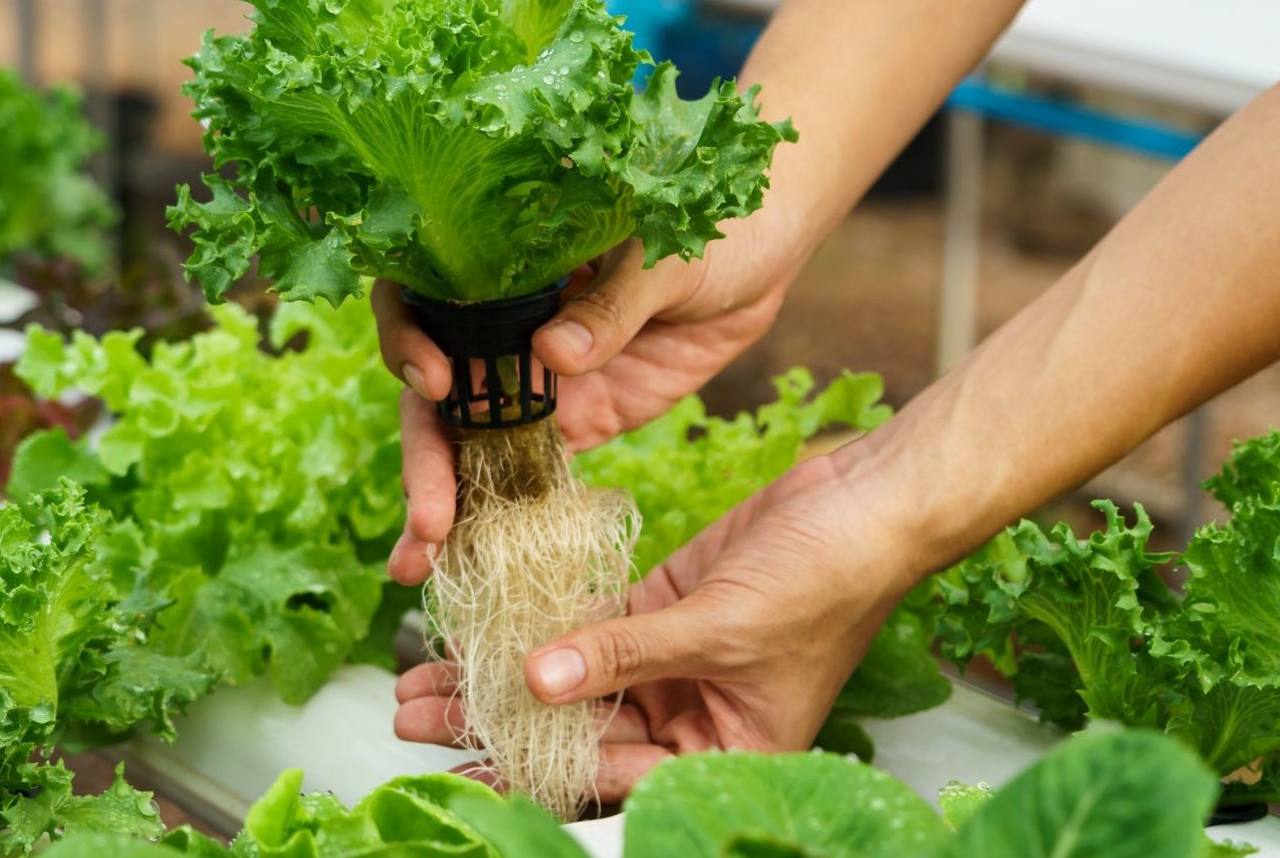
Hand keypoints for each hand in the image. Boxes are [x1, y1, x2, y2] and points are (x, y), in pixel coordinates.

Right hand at [375, 234, 788, 585]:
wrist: (762, 254)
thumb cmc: (703, 224)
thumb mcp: (663, 253)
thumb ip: (612, 302)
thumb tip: (553, 354)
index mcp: (502, 265)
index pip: (420, 299)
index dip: (408, 340)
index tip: (433, 382)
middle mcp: (501, 326)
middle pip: (432, 394)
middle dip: (423, 460)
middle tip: (428, 520)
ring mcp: (534, 380)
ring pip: (468, 445)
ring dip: (440, 503)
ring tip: (420, 564)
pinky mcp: (576, 421)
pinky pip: (523, 473)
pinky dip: (495, 517)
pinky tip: (473, 561)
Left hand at [392, 453, 915, 799]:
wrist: (865, 504)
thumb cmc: (824, 584)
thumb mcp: (719, 630)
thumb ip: (624, 655)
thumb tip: (538, 684)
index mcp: (719, 751)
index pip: (608, 774)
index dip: (528, 768)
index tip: (456, 757)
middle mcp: (691, 715)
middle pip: (575, 727)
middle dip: (494, 720)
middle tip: (414, 712)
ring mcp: (673, 658)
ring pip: (571, 673)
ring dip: (503, 670)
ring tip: (427, 673)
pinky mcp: (665, 604)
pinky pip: (592, 620)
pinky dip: (541, 620)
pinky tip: (486, 621)